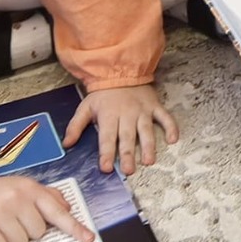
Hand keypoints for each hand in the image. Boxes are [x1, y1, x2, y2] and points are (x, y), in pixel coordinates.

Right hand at [0, 168, 93, 241]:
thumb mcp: (21, 185)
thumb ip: (46, 195)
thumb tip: (67, 208)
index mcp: (31, 189)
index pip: (58, 211)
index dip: (74, 228)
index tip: (88, 240)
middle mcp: (18, 199)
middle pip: (38, 234)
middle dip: (27, 233)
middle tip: (11, 222)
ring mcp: (0, 212)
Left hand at [63, 83, 178, 174]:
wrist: (122, 71)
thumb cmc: (104, 94)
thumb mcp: (86, 107)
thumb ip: (76, 126)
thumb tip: (66, 144)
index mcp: (109, 115)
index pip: (106, 137)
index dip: (106, 153)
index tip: (105, 167)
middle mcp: (127, 114)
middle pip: (127, 137)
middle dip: (128, 154)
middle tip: (129, 170)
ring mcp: (143, 111)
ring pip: (146, 130)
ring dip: (148, 146)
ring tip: (149, 161)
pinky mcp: (155, 106)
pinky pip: (165, 117)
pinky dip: (171, 127)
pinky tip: (173, 139)